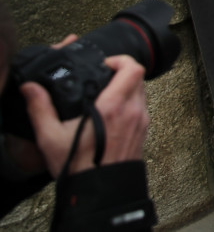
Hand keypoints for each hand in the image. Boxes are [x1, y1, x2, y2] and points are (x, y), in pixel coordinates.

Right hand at [21, 54, 148, 177]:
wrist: (99, 192)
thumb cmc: (78, 168)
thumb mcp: (51, 137)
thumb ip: (41, 108)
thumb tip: (31, 89)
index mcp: (113, 107)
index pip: (132, 69)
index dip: (121, 60)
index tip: (105, 65)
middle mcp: (133, 112)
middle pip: (138, 78)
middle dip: (122, 73)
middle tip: (103, 78)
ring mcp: (141, 122)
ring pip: (142, 92)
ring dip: (127, 88)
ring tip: (105, 96)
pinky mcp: (143, 132)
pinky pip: (142, 108)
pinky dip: (130, 104)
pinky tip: (111, 115)